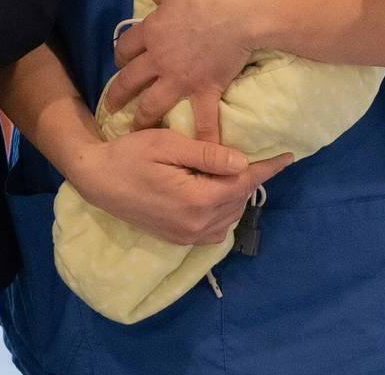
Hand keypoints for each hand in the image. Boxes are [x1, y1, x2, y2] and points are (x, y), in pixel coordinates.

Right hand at [64, 127, 290, 246]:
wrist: (97, 180)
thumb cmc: (129, 154)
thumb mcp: (166, 145)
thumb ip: (205, 154)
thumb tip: (243, 163)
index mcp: (197, 200)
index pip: (243, 183)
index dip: (267, 168)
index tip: (288, 156)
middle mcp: (197, 224)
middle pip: (238, 199)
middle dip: (250, 178)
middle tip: (256, 156)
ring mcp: (188, 236)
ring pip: (229, 216)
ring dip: (237, 194)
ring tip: (235, 172)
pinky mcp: (180, 239)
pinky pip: (215, 228)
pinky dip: (224, 210)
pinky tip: (216, 193)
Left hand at [106, 0, 259, 141]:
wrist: (241, 9)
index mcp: (152, 30)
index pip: (127, 45)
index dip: (122, 54)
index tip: (121, 61)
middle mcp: (159, 57)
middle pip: (130, 79)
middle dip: (118, 94)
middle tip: (111, 106)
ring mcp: (180, 76)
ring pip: (152, 103)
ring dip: (143, 118)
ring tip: (136, 130)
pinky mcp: (205, 88)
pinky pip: (202, 119)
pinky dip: (203, 137)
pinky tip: (202, 156)